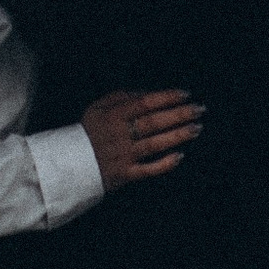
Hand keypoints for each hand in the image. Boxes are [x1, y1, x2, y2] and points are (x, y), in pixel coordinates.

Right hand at [79, 87, 202, 188]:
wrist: (69, 164)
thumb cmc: (87, 132)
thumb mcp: (97, 108)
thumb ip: (121, 97)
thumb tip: (147, 94)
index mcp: (113, 115)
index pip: (145, 103)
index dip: (166, 97)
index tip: (185, 94)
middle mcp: (120, 134)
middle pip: (154, 122)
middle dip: (179, 115)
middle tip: (199, 109)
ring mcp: (123, 156)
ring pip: (155, 144)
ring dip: (178, 135)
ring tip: (196, 128)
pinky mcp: (124, 175)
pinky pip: (148, 170)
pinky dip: (164, 164)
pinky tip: (180, 156)